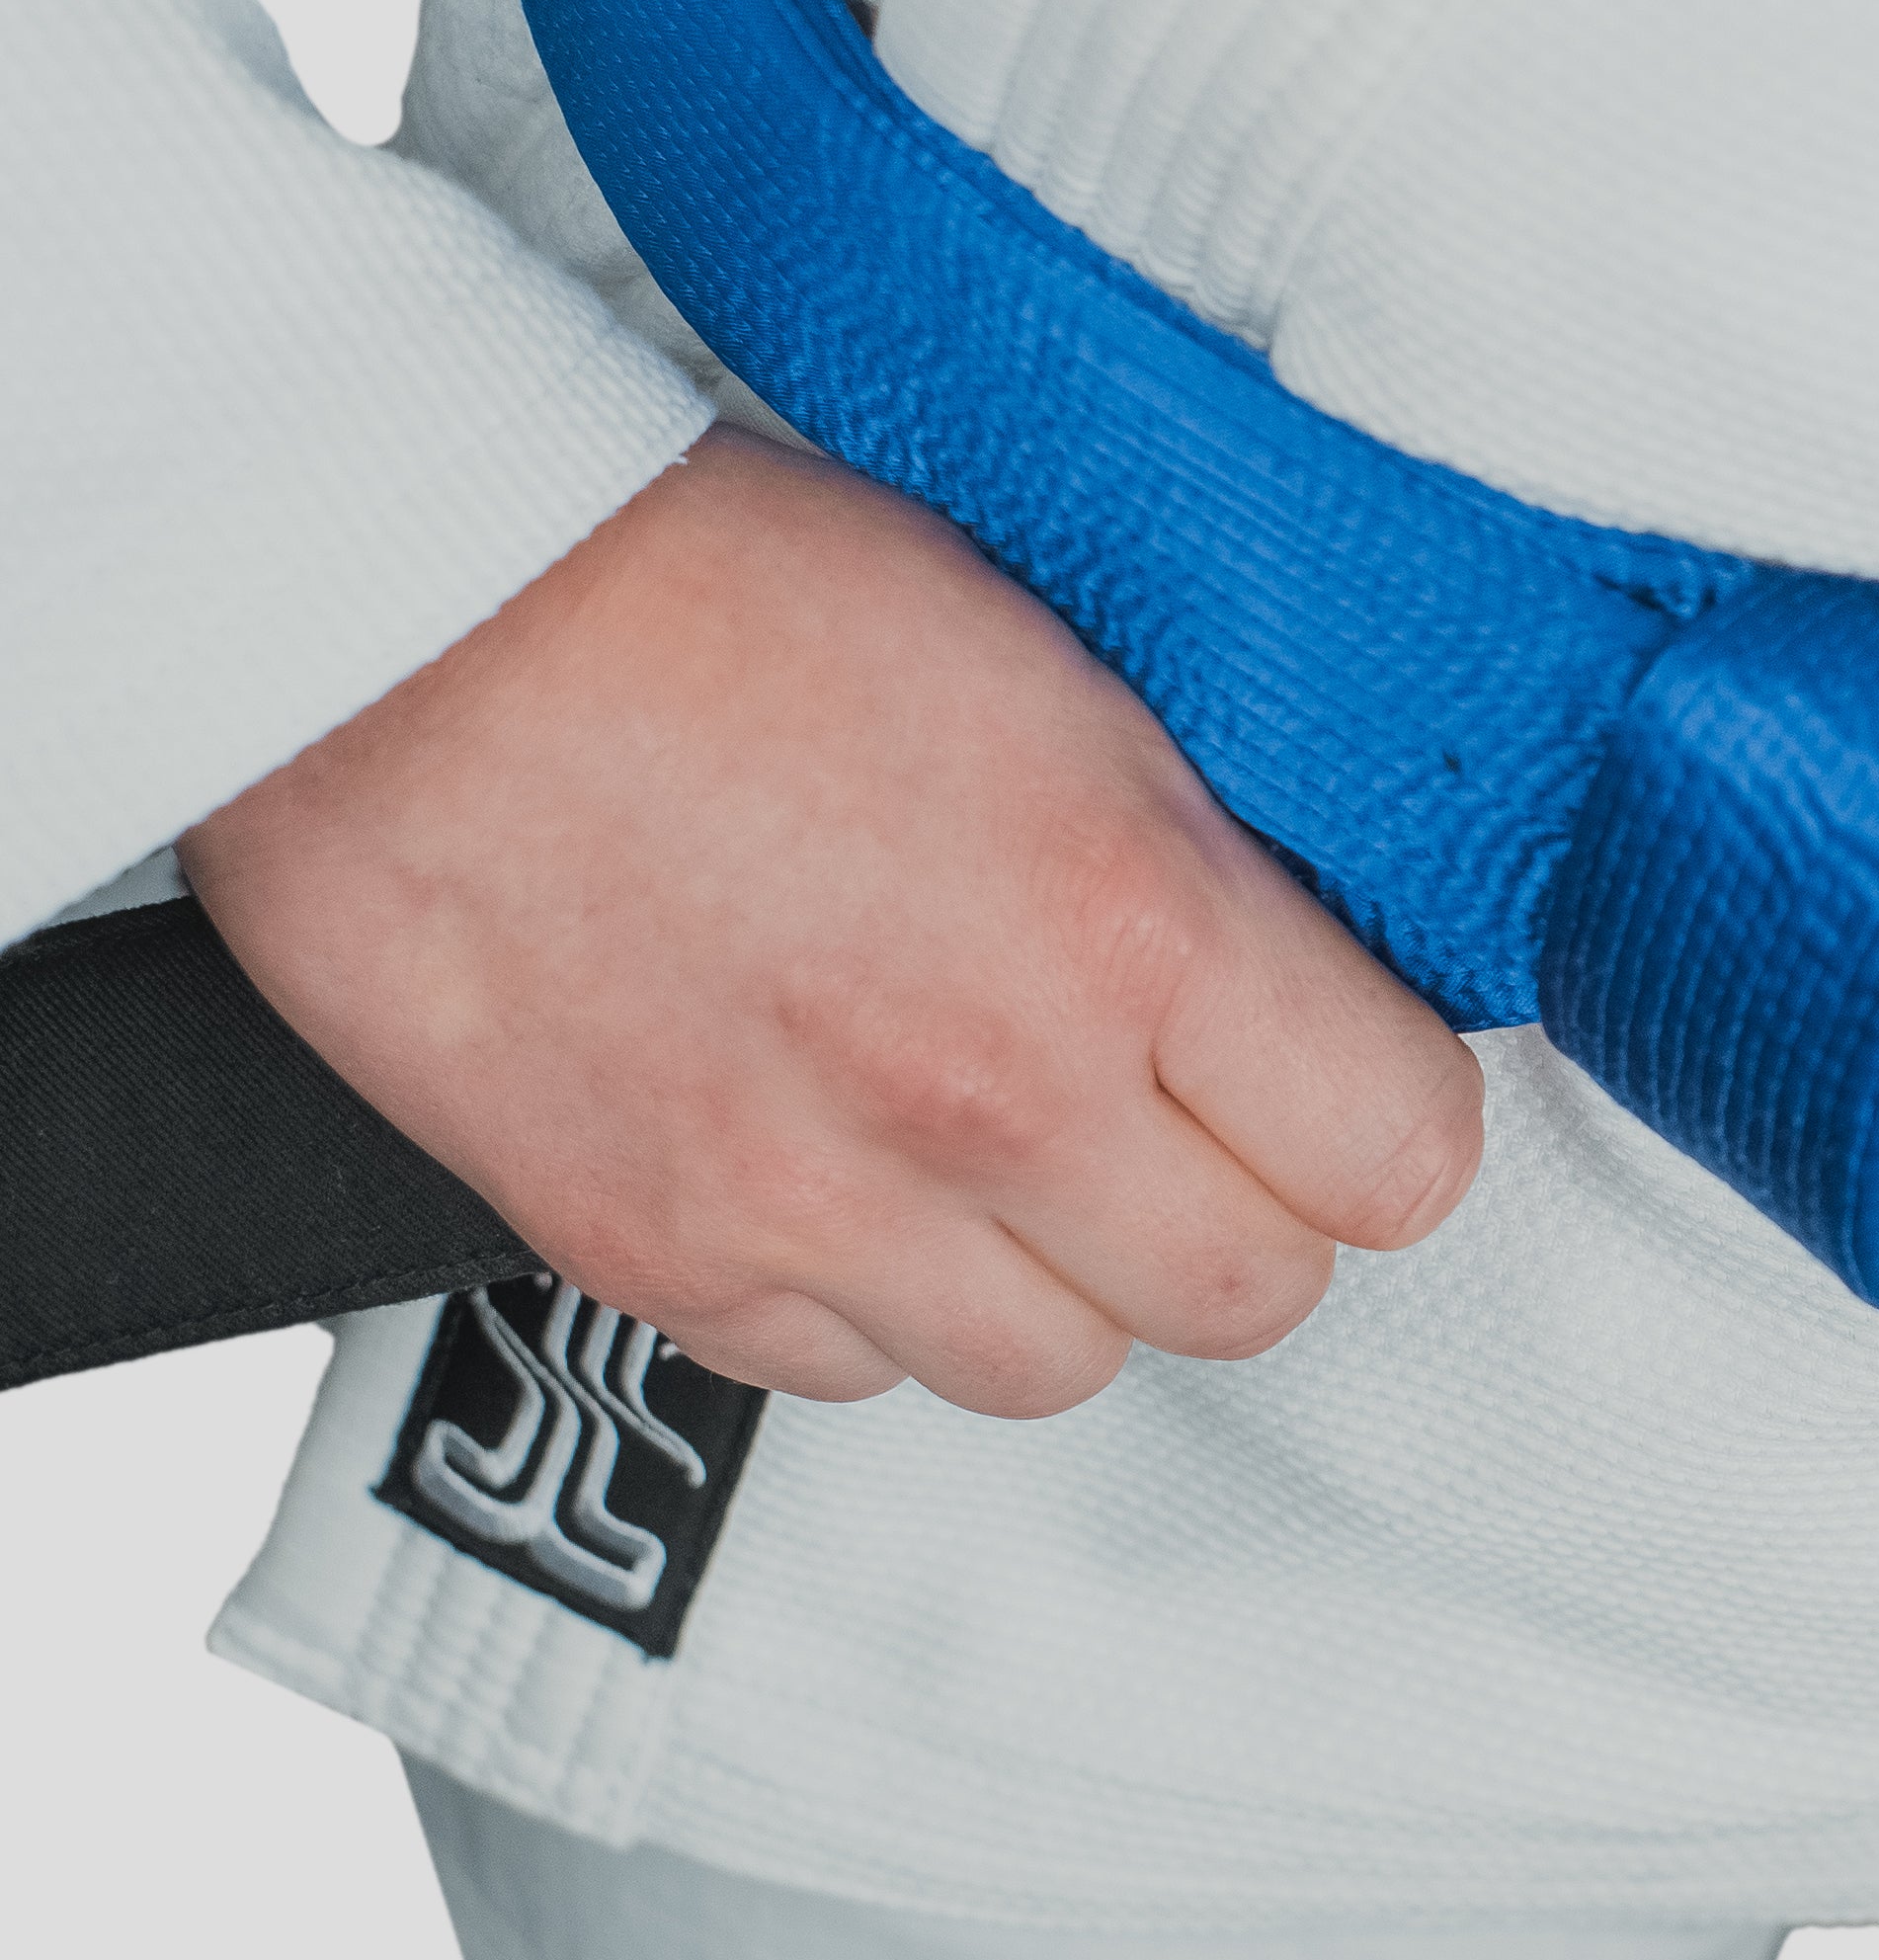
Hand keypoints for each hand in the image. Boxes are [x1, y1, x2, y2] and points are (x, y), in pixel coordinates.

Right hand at [185, 429, 1482, 1411]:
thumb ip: (1203, 861)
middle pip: (1250, 1295)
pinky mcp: (658, 1256)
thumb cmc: (715, 588)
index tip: (1337, 1072)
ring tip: (995, 1141)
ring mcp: (816, 1199)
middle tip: (1177, 1108)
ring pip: (1059, 1368)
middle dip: (1242, 1207)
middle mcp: (989, 1092)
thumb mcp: (1060, 670)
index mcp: (1126, 922)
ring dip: (1058, 1275)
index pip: (1401, 1159)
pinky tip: (838, 1161)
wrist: (396, 607)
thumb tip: (1318, 971)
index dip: (1380, 1116)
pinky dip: (867, 1297)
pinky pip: (851, 1371)